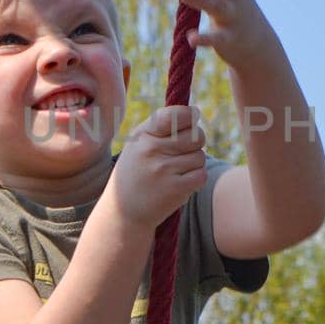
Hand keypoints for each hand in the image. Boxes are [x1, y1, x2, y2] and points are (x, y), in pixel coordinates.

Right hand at [109, 104, 207, 229]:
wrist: (123, 211)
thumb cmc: (137, 172)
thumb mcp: (138, 145)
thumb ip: (162, 128)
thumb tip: (195, 112)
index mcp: (143, 134)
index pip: (175, 115)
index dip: (190, 116)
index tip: (193, 119)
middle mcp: (151, 149)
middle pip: (196, 136)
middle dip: (196, 143)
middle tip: (184, 152)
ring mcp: (163, 170)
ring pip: (200, 157)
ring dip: (194, 164)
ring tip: (177, 171)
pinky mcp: (174, 189)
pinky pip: (201, 175)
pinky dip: (197, 179)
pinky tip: (182, 183)